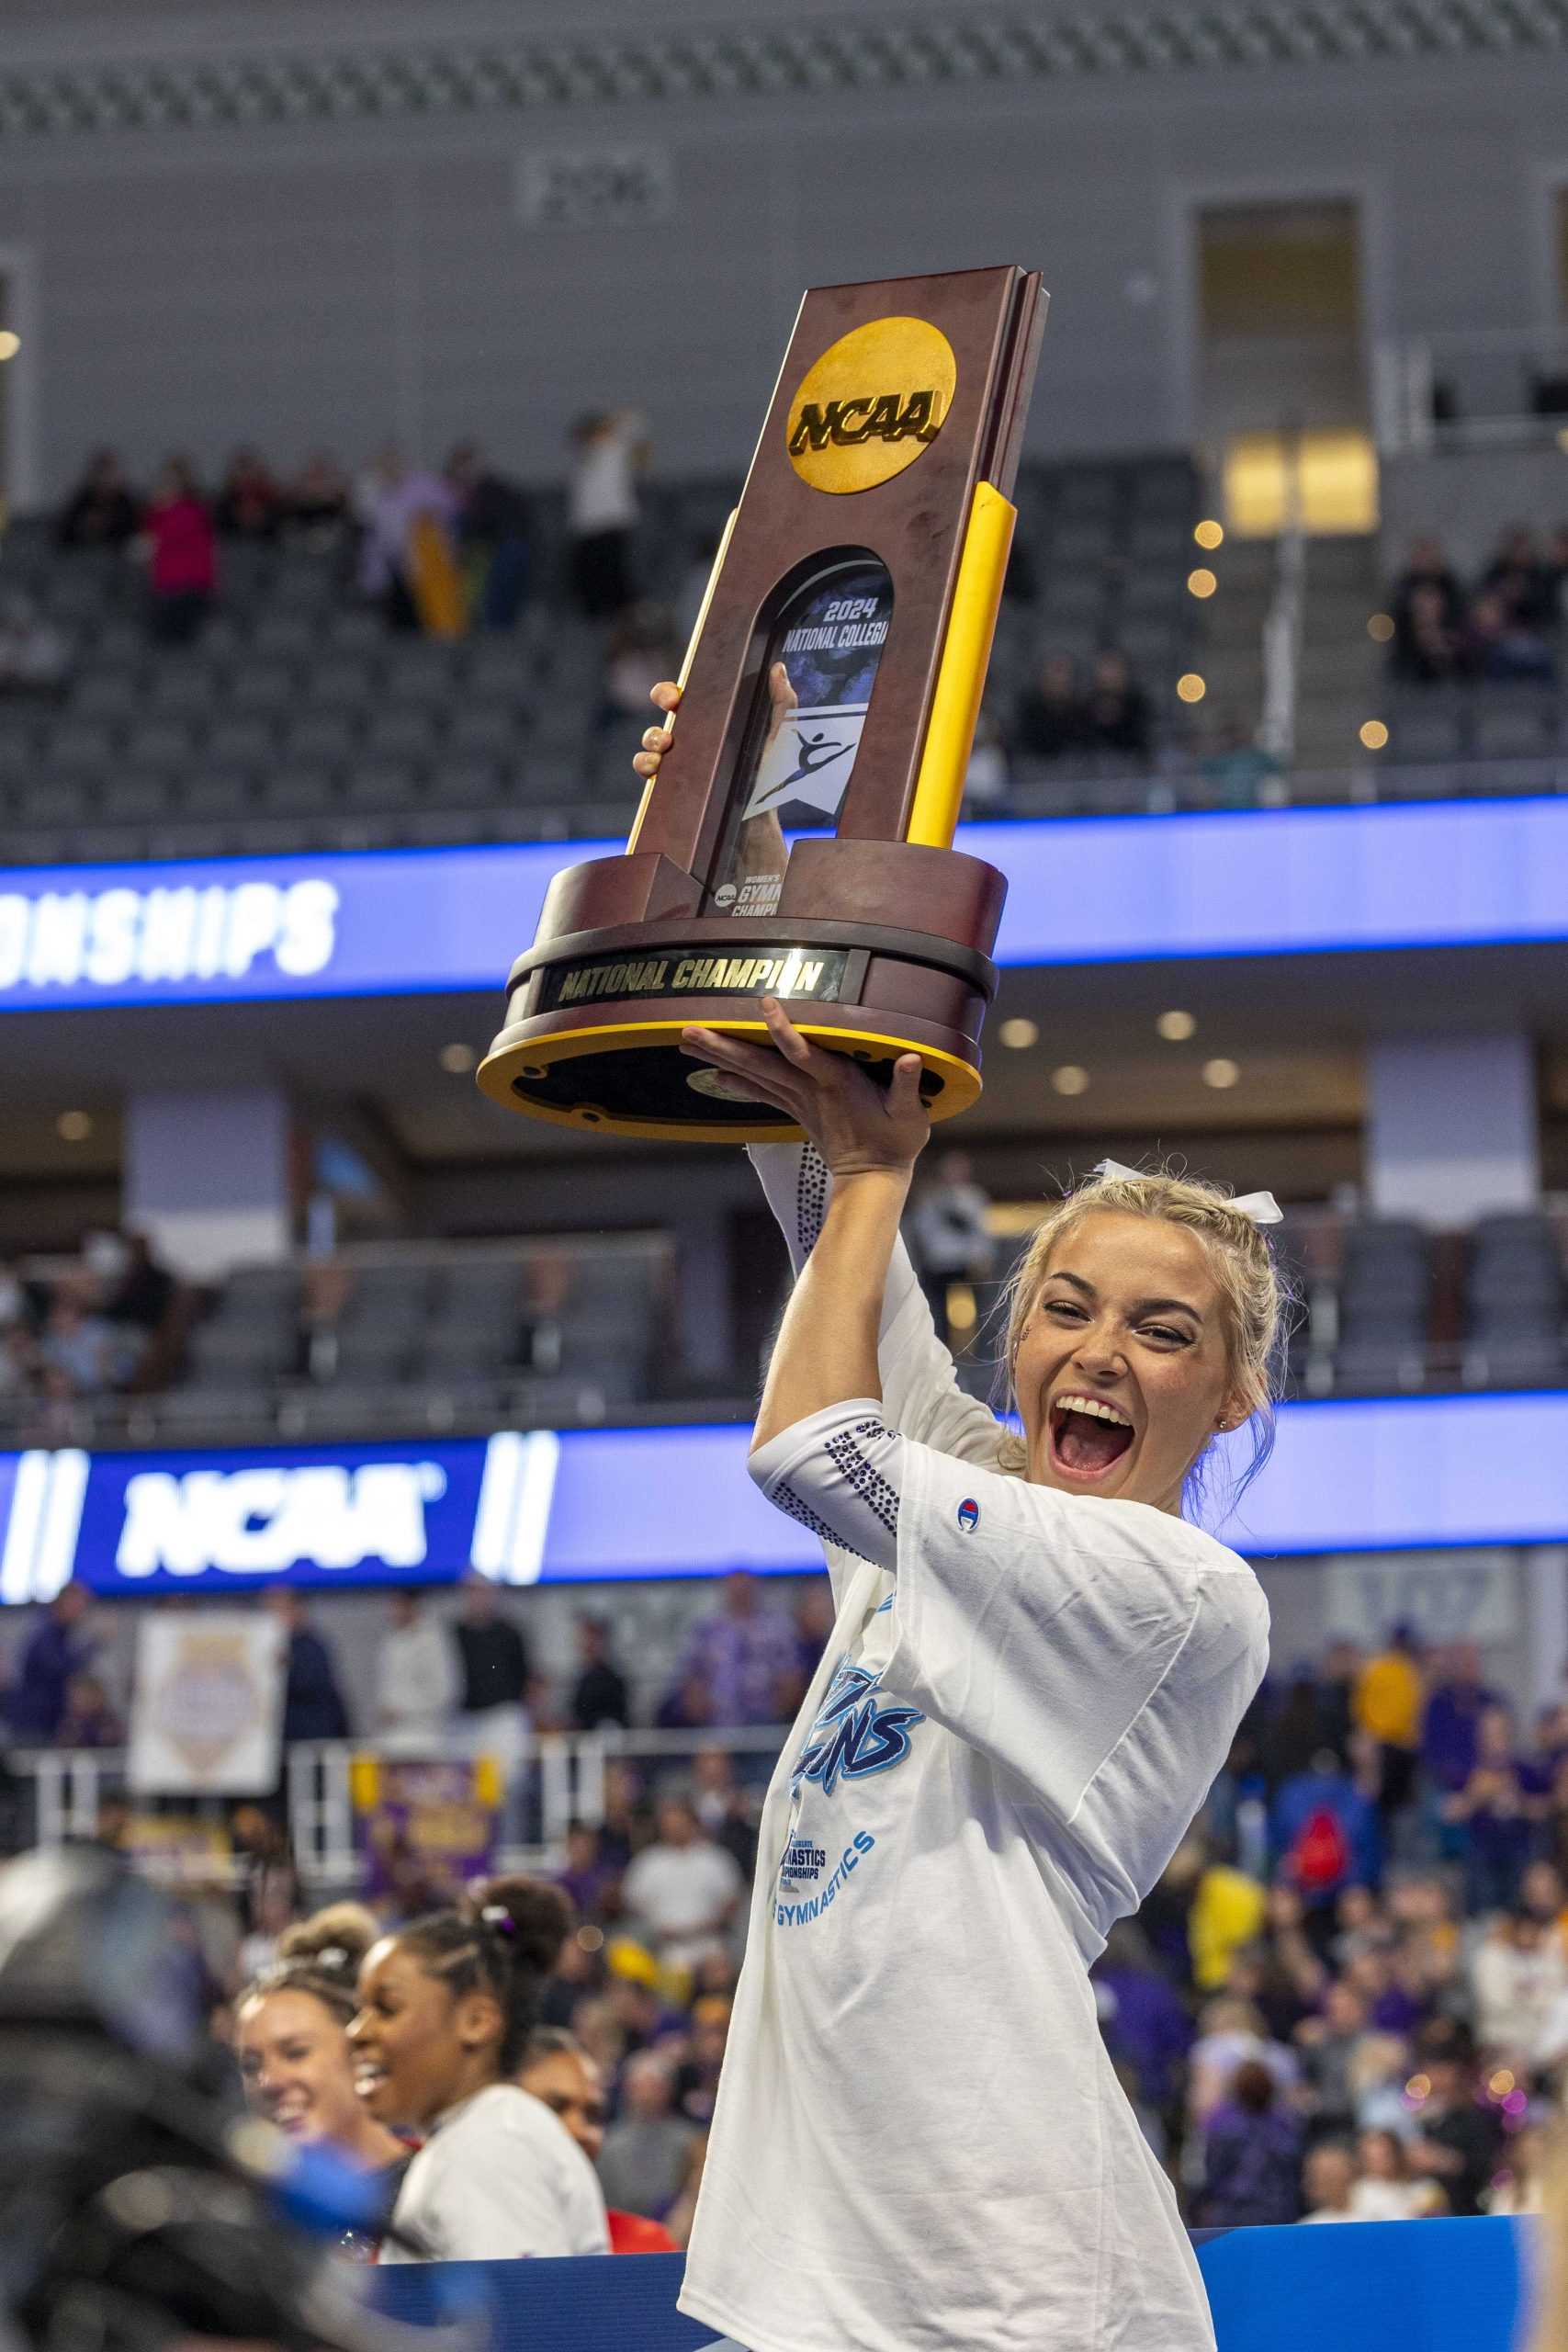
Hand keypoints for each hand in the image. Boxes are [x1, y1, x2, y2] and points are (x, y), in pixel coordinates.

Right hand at [633, 662, 796, 784]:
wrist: (759, 821)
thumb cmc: (771, 779)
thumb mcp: (783, 738)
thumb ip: (782, 703)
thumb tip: (778, 668)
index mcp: (718, 719)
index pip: (692, 692)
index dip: (680, 685)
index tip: (680, 692)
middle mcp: (696, 737)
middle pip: (667, 706)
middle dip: (662, 695)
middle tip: (673, 706)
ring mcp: (682, 760)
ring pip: (652, 737)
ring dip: (652, 735)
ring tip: (665, 745)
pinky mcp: (672, 784)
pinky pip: (645, 768)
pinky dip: (644, 763)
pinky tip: (656, 767)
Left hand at [681, 997, 929, 1178]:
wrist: (873, 1179)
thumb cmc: (896, 1141)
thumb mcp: (910, 1114)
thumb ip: (908, 1084)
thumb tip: (911, 1057)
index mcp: (836, 1082)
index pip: (803, 1052)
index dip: (783, 1030)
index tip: (764, 1005)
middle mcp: (810, 1089)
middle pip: (760, 1064)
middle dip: (723, 1046)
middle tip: (687, 1031)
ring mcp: (800, 1100)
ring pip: (754, 1075)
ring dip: (719, 1058)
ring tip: (687, 1043)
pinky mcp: (797, 1110)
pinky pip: (762, 1092)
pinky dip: (737, 1082)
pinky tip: (714, 1074)